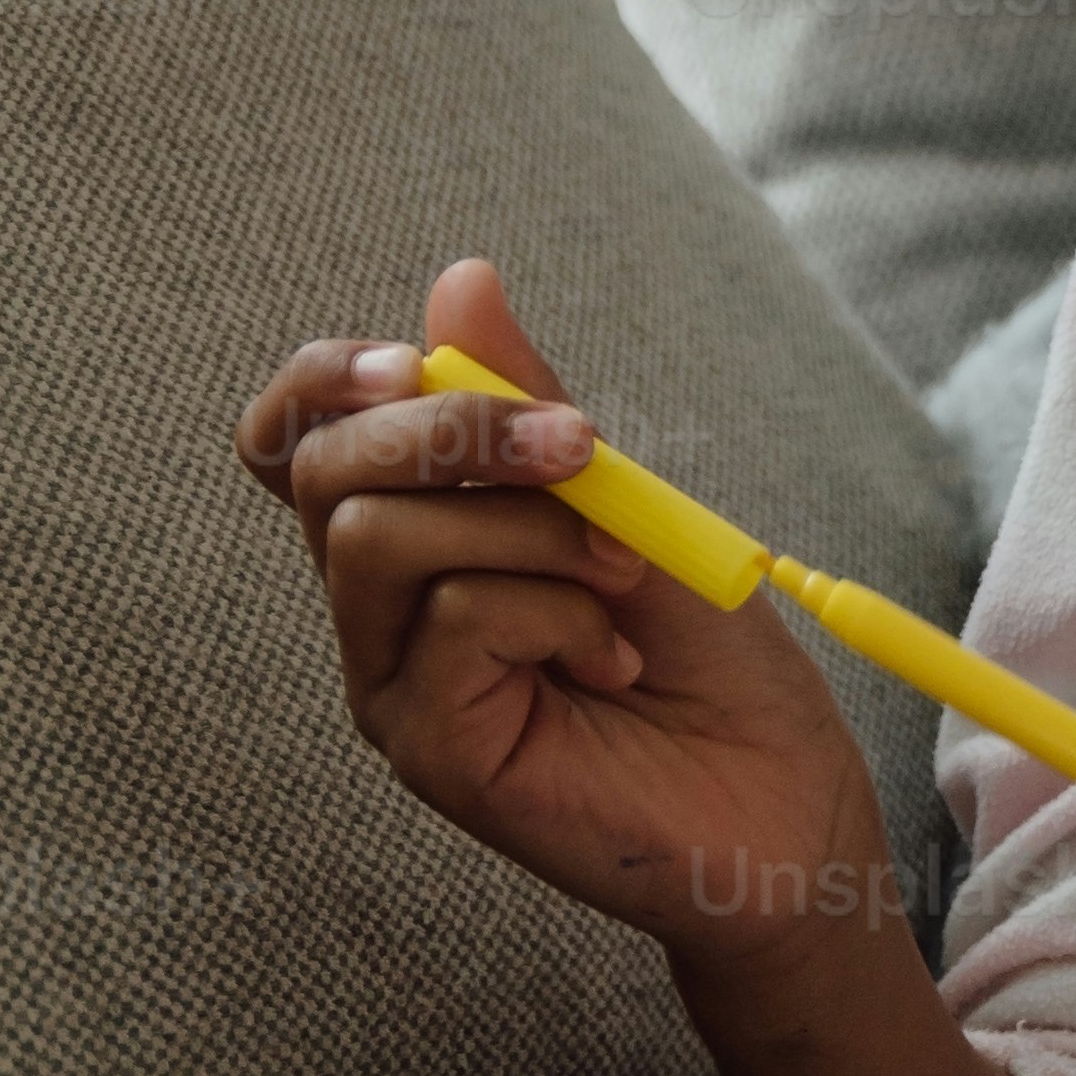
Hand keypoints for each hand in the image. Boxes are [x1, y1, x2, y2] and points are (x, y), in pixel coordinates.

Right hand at [236, 253, 891, 963]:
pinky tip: (613, 655)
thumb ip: (533, 408)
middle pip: (322, 471)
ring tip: (618, 572)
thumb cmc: (708, 655)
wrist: (781, 793)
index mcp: (416, 538)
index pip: (294, 437)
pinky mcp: (428, 749)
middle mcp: (380, 613)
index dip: (327, 379)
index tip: (422, 358)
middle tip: (585, 449)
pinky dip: (551, 609)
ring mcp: (394, 686)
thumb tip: (458, 281)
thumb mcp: (627, 501)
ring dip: (524, 525)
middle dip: (453, 428)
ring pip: (377, 539)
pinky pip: (449, 621)